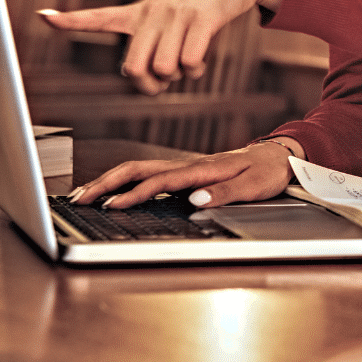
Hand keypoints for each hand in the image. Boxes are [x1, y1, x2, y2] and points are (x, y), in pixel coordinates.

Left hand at [40, 0, 284, 93]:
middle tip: (163, 81)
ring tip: (188, 62)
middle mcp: (152, 13)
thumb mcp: (168, 15)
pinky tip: (201, 59)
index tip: (43, 16)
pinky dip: (196, 70)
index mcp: (138, 13)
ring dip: (178, 76)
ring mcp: (176, 14)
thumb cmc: (199, 1)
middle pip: (133, 68)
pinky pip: (190, 62)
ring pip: (164, 69)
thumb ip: (152, 45)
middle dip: (149, 85)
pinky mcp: (202, 18)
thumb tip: (149, 81)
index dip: (69, 19)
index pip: (97, 17)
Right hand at [68, 138, 302, 208]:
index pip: (161, 181)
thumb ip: (225, 193)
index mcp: (202, 168)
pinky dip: (126, 180)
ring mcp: (185, 166)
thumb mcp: (254, 186)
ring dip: (111, 179)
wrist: (281, 156)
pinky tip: (115, 191)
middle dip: (107, 182)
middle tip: (80, 198)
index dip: (135, 193)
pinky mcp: (186, 171)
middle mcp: (189, 164)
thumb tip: (195, 199)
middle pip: (139, 169)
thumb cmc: (268, 172)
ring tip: (86, 194)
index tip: (113, 205)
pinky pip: (149, 173)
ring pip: (140, 168)